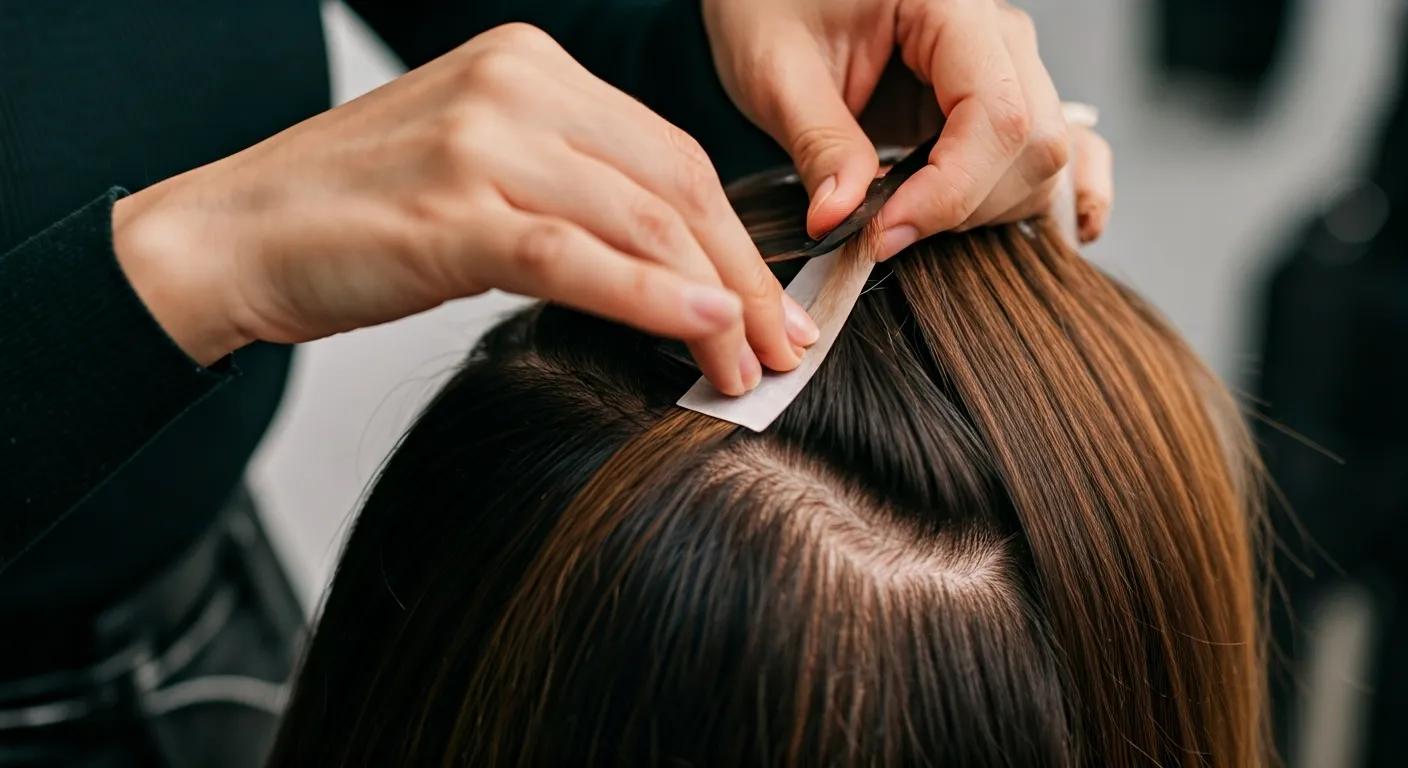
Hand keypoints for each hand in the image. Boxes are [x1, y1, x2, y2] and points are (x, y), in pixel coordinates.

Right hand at [112, 23, 817, 395]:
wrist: (231, 234)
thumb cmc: (356, 215)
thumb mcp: (477, 169)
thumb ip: (569, 187)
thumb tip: (671, 265)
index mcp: (529, 66)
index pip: (668, 152)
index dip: (733, 235)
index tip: (769, 301)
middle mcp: (515, 86)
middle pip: (673, 185)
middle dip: (741, 274)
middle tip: (784, 343)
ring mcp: (483, 143)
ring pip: (639, 222)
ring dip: (710, 302)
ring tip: (748, 366)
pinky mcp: (453, 210)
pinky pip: (578, 256)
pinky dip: (650, 296)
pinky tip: (701, 330)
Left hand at [703, 0, 1112, 257]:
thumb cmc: (771, 5)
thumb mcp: (777, 71)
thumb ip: (819, 145)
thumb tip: (842, 222)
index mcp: (950, 3)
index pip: (996, 114)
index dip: (949, 190)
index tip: (882, 235)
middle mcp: (997, 30)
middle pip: (1034, 143)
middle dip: (963, 207)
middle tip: (879, 231)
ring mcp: (1008, 65)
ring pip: (1046, 160)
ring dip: (988, 212)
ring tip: (905, 218)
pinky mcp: (1000, 99)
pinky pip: (1064, 149)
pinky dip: (1061, 195)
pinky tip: (1051, 234)